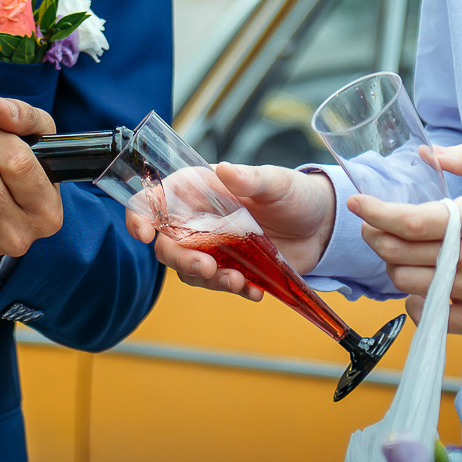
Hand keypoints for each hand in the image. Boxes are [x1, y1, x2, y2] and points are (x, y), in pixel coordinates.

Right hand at [124, 163, 335, 300]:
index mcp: (198, 189)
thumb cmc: (294, 193)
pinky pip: (219, 284)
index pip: (155, 199)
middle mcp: (198, 219)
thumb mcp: (277, 182)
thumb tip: (225, 170)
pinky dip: (234, 290)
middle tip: (207, 268)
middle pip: (167, 244)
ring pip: (189, 270)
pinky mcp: (229, 268)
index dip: (140, 215)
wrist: (322, 226)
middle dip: (181, 260)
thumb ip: (251, 178)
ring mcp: (212, 246)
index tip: (144, 233)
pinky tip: (255, 291)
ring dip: (209, 280)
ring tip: (239, 281)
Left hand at [352, 144, 461, 338]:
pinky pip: (429, 315)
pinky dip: (414, 301)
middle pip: (400, 253)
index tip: (357, 204)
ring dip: (394, 266)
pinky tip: (421, 287)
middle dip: (377, 237)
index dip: (376, 213)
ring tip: (400, 254)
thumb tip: (427, 152)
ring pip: (408, 283)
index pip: (411, 220)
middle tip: (375, 227)